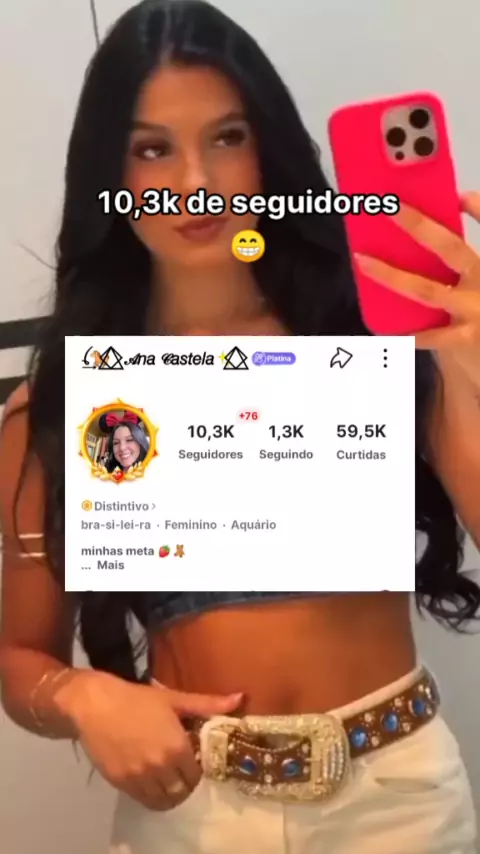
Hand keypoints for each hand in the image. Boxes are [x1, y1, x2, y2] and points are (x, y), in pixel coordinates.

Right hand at [55, 670, 242, 810]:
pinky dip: (151, 795)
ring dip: (169, 793)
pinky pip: (143, 800)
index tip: (192, 759)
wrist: (95, 704)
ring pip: (164, 801)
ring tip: (167, 777)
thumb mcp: (173, 699)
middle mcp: (160, 767)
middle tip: (181, 769)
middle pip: (182, 791)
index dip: (196, 768)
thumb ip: (207, 704)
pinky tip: (150, 780)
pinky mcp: (121, 784)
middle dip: (185, 783)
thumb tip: (240, 698)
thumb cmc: (137, 699)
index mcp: (176, 747)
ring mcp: (139, 778)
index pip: (197, 775)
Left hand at [355, 193, 479, 391]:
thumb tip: (427, 239)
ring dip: (390, 274)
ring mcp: (476, 310)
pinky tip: (383, 330)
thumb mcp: (479, 284)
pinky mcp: (466, 337)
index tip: (456, 194)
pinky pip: (429, 334)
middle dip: (420, 225)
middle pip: (452, 248)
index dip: (478, 207)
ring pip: (427, 289)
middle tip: (392, 208)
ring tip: (364, 261)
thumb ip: (463, 266)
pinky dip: (406, 333)